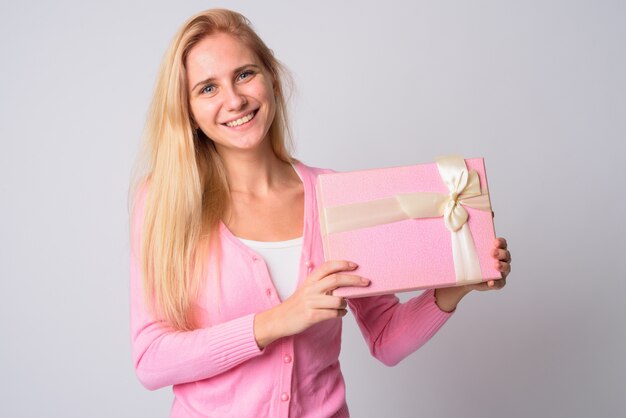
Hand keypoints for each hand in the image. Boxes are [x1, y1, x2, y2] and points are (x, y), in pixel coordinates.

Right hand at [254, 260, 368, 347]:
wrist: (279, 319)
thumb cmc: (297, 304)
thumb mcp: (307, 289)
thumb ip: (322, 283)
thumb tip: (343, 279)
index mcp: (310, 280)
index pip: (328, 266)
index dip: (342, 264)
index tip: (355, 265)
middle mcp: (311, 289)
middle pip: (336, 280)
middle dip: (354, 280)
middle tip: (366, 282)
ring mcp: (311, 302)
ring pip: (338, 299)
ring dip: (345, 303)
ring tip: (344, 305)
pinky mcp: (311, 316)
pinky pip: (333, 314)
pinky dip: (341, 314)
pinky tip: (340, 314)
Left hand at [435, 237, 510, 310]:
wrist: (464, 277)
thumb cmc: (468, 260)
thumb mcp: (466, 249)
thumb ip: (466, 238)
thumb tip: (459, 223)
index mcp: (496, 249)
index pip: (502, 243)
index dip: (500, 242)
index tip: (494, 242)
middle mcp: (501, 260)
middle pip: (506, 255)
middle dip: (501, 253)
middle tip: (492, 252)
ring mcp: (501, 272)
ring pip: (506, 268)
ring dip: (502, 266)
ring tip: (495, 265)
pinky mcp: (497, 283)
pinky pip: (499, 283)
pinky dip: (496, 283)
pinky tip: (490, 282)